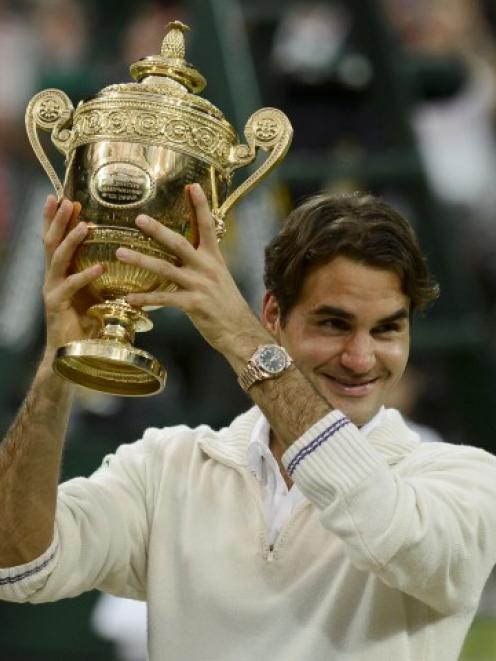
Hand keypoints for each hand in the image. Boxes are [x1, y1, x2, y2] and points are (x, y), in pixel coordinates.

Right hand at [42, 195, 103, 352]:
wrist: (73, 353)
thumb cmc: (88, 323)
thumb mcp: (97, 294)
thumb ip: (104, 277)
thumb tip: (128, 258)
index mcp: (62, 272)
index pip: (56, 240)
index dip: (57, 219)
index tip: (64, 197)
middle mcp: (53, 277)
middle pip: (51, 242)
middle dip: (57, 220)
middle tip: (66, 200)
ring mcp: (52, 290)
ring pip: (57, 258)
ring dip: (70, 240)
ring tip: (84, 225)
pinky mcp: (56, 305)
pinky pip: (71, 286)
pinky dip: (85, 275)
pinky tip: (100, 267)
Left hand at [115, 183, 259, 353]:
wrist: (240, 331)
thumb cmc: (227, 305)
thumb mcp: (219, 277)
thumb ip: (203, 262)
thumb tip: (187, 250)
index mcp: (214, 258)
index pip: (207, 226)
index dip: (200, 205)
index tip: (192, 186)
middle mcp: (207, 268)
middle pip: (179, 243)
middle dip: (158, 230)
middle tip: (139, 218)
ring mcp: (200, 286)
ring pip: (165, 269)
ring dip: (140, 260)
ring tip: (120, 252)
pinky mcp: (194, 305)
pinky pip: (164, 299)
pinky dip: (145, 298)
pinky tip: (128, 298)